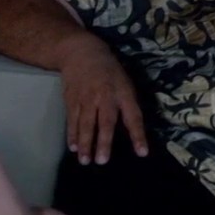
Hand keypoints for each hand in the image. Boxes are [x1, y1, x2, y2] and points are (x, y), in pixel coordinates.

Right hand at [56, 34, 147, 164]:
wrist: (82, 53)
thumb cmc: (110, 72)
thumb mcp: (125, 84)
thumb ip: (128, 105)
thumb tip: (132, 130)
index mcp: (124, 93)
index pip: (134, 117)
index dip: (138, 135)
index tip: (142, 152)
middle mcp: (105, 97)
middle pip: (105, 122)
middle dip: (104, 142)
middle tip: (102, 161)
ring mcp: (87, 98)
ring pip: (85, 124)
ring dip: (85, 143)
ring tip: (85, 160)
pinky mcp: (72, 99)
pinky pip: (72, 120)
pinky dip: (72, 135)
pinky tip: (73, 147)